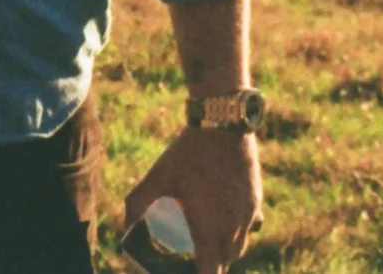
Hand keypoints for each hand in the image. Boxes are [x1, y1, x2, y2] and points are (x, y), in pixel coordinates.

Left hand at [124, 128, 259, 273]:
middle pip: (226, 262)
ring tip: (207, 243)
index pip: (212, 272)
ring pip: (240, 247)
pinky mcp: (257, 201)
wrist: (223, 124)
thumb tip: (124, 227)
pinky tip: (225, 220)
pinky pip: (250, 227)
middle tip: (194, 257)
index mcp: (211, 229)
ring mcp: (249, 215)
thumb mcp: (158, 176)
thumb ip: (138, 202)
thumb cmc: (188, 153)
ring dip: (225, 251)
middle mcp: (234, 228)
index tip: (189, 269)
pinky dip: (238, 231)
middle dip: (212, 265)